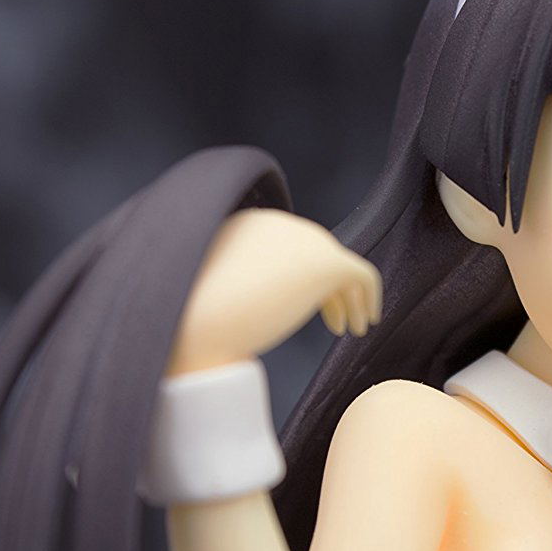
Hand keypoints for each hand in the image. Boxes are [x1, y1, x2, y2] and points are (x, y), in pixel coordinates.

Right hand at [165, 208, 380, 375]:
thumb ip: (224, 289)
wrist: (189, 323)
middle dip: (326, 287)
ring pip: (339, 265)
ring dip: (347, 296)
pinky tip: (363, 323)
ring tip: (351, 326)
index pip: (285, 244)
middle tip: (335, 320)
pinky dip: (367, 298)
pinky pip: (362, 276)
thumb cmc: (184, 322)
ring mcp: (303, 239)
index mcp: (242, 224)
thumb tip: (239, 308)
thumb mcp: (199, 293)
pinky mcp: (326, 263)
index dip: (299, 276)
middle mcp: (275, 224)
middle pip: (315, 252)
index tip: (302, 304)